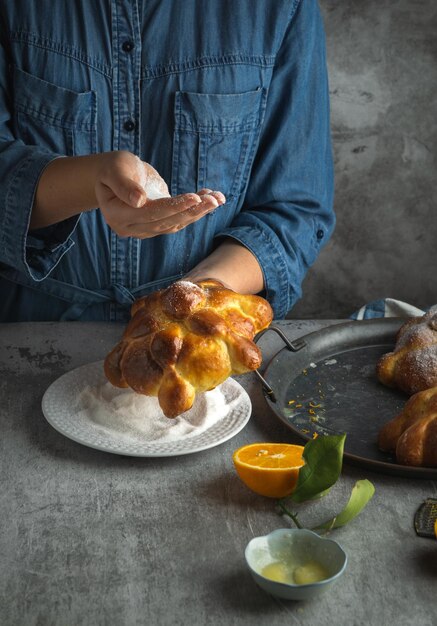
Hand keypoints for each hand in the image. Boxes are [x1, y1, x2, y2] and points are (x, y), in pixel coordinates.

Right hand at [95, 151, 224, 237]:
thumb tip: (139, 201)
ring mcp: (144, 229)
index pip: (150, 213)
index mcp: (118, 215)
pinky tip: (210, 198)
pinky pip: (178, 220)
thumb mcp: (115, 169)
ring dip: (199, 211)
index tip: (194, 197)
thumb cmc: (113, 167)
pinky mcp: (157, 225)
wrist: (113, 175)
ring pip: (176, 223)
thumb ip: (124, 185)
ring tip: (218, 198)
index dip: (174, 206)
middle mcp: (131, 228)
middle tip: (215, 199)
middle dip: (193, 210)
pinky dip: (195, 210)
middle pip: (166, 221)